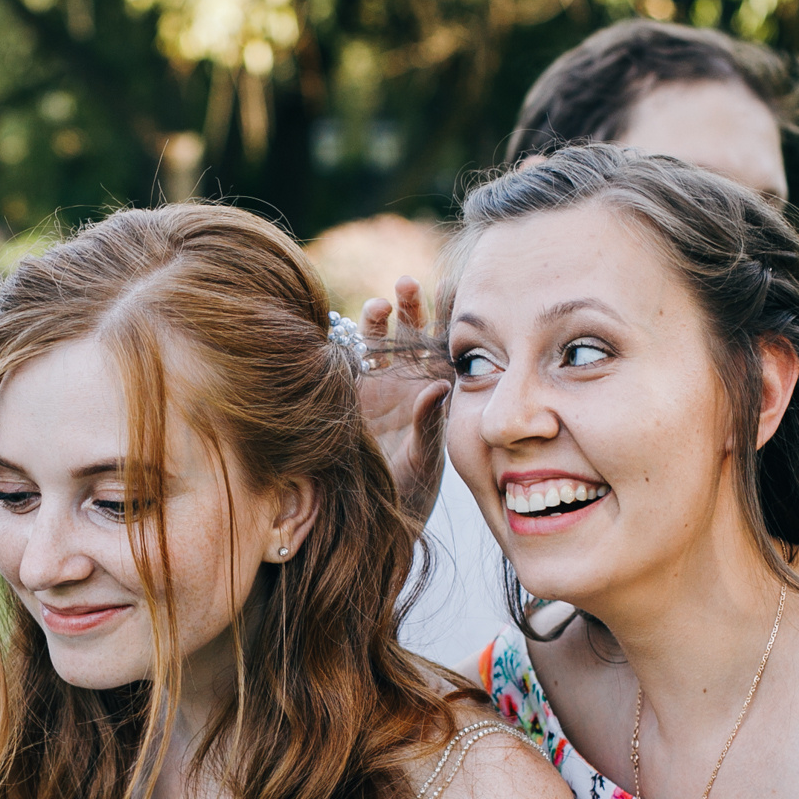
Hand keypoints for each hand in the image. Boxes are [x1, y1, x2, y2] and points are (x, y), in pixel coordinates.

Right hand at [356, 277, 451, 524]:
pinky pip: (345, 359)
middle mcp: (406, 383)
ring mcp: (375, 386)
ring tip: (379, 304)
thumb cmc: (409, 492)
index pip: (446, 346)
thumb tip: (438, 385)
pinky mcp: (346, 394)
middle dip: (410, 306)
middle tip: (408, 283)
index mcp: (435, 393)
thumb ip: (430, 422)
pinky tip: (345, 325)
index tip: (454, 286)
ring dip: (377, 318)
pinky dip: (344, 341)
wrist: (371, 514)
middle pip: (411, 333)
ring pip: (377, 340)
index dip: (450, 316)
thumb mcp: (425, 459)